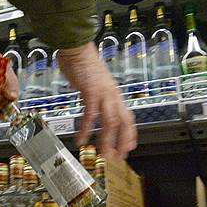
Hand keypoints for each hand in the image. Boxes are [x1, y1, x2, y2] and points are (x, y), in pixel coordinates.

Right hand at [57, 42, 136, 160]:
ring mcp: (103, 93)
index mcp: (115, 94)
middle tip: (117, 159)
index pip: (128, 118)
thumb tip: (98, 109)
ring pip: (110, 122)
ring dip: (107, 141)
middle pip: (123, 123)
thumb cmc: (84, 65)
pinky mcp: (90, 91)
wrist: (77, 47)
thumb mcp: (97, 84)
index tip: (129, 149)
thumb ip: (100, 97)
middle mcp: (112, 95)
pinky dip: (87, 129)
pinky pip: (90, 114)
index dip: (130, 135)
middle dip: (121, 143)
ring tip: (102, 155)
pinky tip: (81, 140)